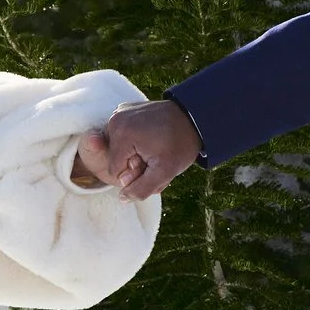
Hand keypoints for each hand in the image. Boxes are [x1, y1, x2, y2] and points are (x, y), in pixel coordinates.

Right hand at [83, 99, 202, 201]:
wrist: (194, 118)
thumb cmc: (180, 145)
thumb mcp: (164, 173)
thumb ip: (141, 189)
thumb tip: (122, 198)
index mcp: (121, 133)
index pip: (116, 172)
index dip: (136, 174)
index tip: (154, 163)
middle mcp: (115, 120)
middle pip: (116, 160)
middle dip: (136, 165)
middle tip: (157, 157)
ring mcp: (119, 113)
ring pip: (119, 150)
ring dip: (136, 156)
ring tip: (156, 149)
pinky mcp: (125, 111)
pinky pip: (123, 137)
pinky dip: (136, 143)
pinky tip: (152, 140)